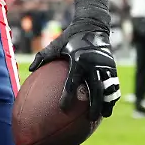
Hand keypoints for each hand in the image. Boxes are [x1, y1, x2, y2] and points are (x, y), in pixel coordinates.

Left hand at [29, 0, 120, 119]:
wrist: (93, 25)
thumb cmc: (70, 37)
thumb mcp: (56, 44)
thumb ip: (43, 57)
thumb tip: (29, 70)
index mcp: (77, 59)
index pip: (72, 82)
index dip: (67, 97)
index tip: (63, 109)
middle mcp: (93, 63)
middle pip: (96, 89)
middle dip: (94, 106)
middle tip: (89, 119)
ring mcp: (105, 65)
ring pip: (108, 88)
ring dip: (107, 103)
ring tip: (103, 115)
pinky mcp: (113, 65)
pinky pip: (114, 83)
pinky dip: (113, 94)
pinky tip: (110, 104)